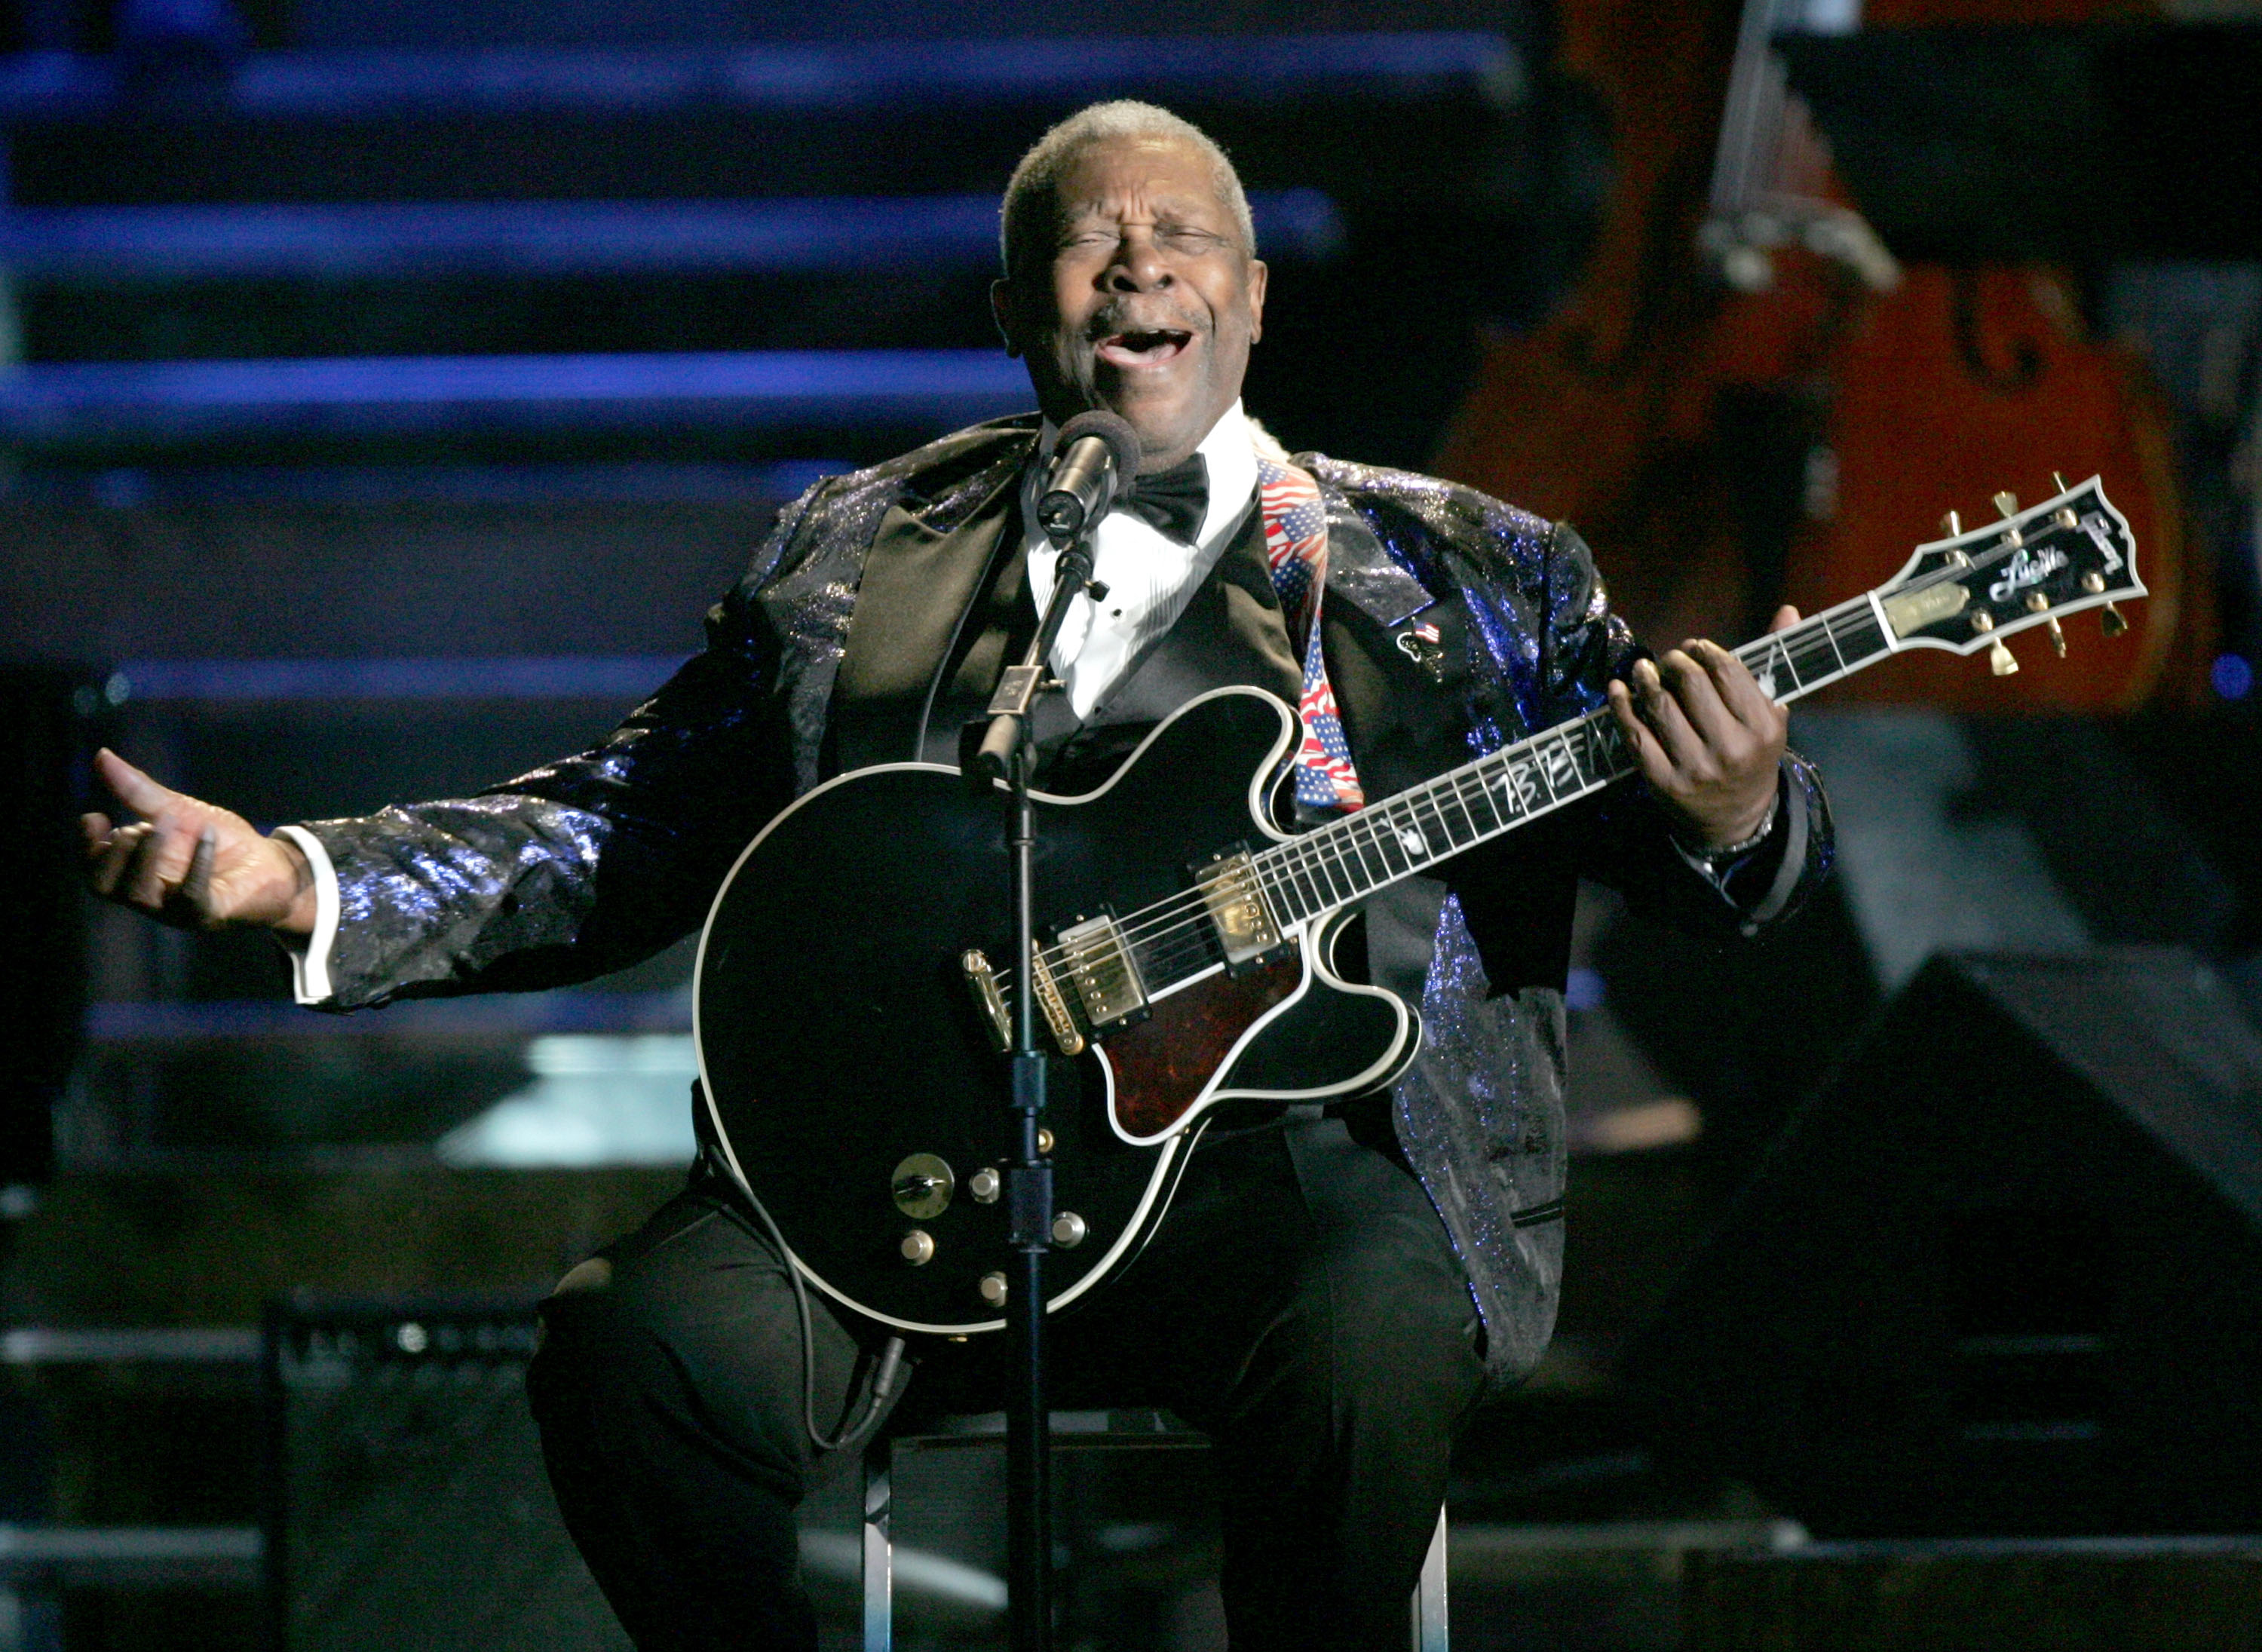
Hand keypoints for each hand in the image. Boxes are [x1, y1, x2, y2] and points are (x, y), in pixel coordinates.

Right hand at [80, 748, 316, 933]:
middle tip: (136, 826)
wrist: (272, 863)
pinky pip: (190, 896)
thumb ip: (139, 792)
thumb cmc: (220, 840)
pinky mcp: (207, 913)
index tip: (94, 816)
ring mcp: (175, 909)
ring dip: (147, 856)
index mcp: (135, 870)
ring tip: (164, 822)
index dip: (85, 847)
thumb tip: (101, 756)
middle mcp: (148, 893)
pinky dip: (195, 865)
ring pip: (139, 894)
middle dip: (113, 853)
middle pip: (105, 886)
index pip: (93, 869)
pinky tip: (207, 835)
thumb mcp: (178, 810)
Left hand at [1606, 606, 1797, 849]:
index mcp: (1762, 728)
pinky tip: (1619, 689)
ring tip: (1645, 669)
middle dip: (1676, 661)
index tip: (1694, 647)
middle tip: (1671, 659)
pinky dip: (1621, 705)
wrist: (1736, 818)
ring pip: (1660, 706)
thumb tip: (1788, 610)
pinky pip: (1635, 734)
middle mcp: (1731, 748)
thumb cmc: (1752, 755)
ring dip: (1646, 678)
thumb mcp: (1772, 715)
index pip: (1728, 671)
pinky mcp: (1663, 781)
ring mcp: (1695, 767)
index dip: (1705, 651)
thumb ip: (1774, 663)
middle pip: (1692, 684)